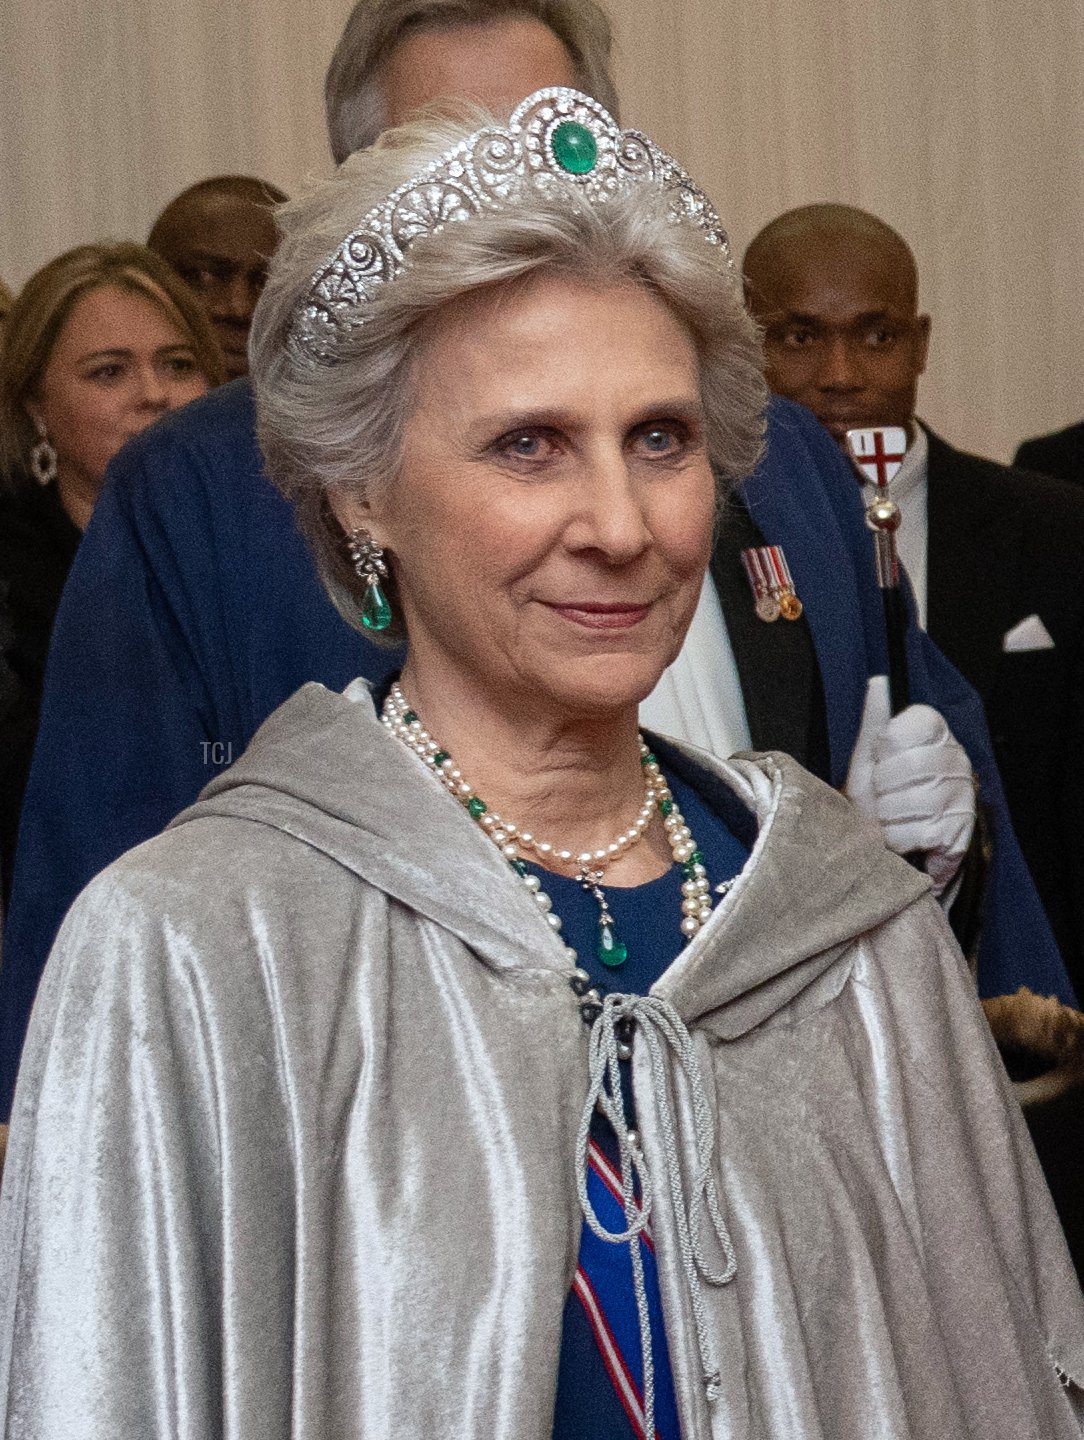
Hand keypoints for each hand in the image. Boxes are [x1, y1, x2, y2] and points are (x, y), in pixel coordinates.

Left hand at [845, 675, 975, 894]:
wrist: (892, 837)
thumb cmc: (880, 792)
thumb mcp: (870, 755)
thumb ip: (874, 720)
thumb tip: (878, 682)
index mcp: (935, 731)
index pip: (898, 733)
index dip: (882, 753)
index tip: (881, 762)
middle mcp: (957, 757)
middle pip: (905, 768)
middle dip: (881, 789)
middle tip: (881, 796)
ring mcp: (963, 792)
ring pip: (913, 803)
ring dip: (887, 818)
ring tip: (889, 817)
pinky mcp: (963, 826)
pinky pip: (920, 832)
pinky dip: (900, 839)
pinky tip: (903, 834)